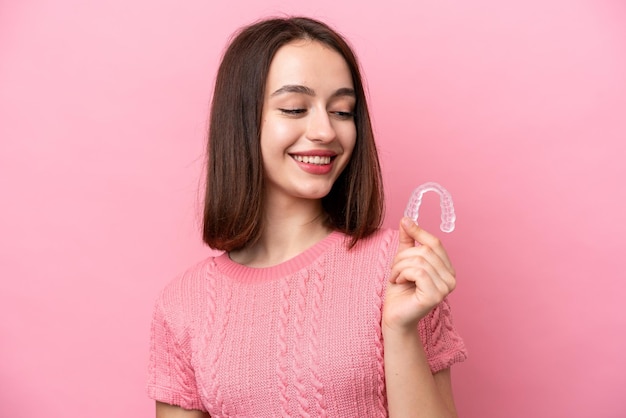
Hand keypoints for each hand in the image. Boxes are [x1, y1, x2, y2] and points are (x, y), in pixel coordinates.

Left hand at [383, 217, 456, 331]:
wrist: (394, 315)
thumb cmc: (400, 291)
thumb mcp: (403, 261)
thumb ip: (408, 241)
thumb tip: (406, 219)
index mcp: (447, 269)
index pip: (436, 243)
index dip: (420, 231)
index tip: (405, 222)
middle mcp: (451, 278)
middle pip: (426, 251)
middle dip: (403, 256)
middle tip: (394, 269)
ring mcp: (445, 289)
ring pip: (420, 261)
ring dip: (399, 266)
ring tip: (395, 277)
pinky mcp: (435, 296)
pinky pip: (418, 272)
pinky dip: (402, 274)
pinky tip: (398, 282)